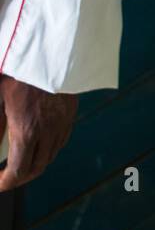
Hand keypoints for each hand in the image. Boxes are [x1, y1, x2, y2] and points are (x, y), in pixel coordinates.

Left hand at [0, 75, 76, 190]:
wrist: (52, 47)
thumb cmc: (20, 69)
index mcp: (27, 130)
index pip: (18, 171)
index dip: (6, 183)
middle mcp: (48, 131)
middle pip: (37, 169)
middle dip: (20, 178)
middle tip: (7, 176)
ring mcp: (62, 122)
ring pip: (51, 156)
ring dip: (36, 164)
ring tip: (22, 161)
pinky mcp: (71, 112)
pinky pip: (62, 140)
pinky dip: (50, 149)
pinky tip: (41, 143)